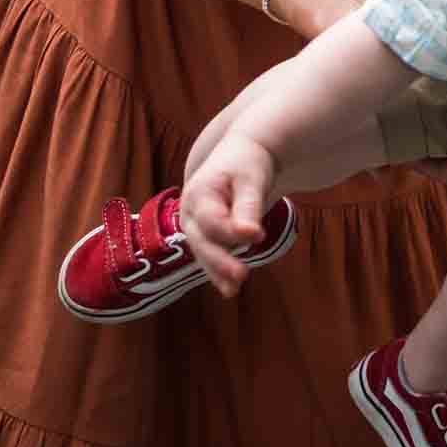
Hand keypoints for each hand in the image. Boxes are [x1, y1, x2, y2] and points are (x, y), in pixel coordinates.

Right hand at [178, 131, 279, 296]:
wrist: (242, 157)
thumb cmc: (247, 164)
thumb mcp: (251, 179)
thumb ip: (248, 206)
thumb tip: (249, 235)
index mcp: (198, 193)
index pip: (212, 219)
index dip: (232, 230)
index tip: (257, 236)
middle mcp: (190, 213)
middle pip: (202, 241)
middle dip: (219, 260)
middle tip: (241, 275)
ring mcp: (195, 227)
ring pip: (204, 253)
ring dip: (218, 271)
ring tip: (233, 289)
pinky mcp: (206, 236)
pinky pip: (210, 257)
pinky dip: (219, 272)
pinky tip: (230, 289)